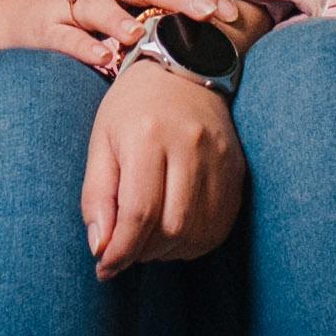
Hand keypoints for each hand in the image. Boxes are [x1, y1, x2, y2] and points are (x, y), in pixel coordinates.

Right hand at [27, 0, 238, 69]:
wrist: (19, 10)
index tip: (230, 10)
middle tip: (209, 14)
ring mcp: (71, 0)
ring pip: (98, 4)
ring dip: (120, 19)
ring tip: (142, 34)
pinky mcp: (48, 28)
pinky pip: (66, 37)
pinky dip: (83, 46)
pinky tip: (103, 58)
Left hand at [81, 53, 244, 274]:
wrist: (184, 68)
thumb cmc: (132, 107)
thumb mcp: (100, 142)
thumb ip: (97, 196)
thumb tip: (101, 248)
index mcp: (148, 136)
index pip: (138, 212)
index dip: (120, 251)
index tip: (105, 267)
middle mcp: (189, 146)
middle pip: (172, 228)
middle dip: (144, 253)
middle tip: (126, 250)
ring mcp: (220, 158)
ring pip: (199, 232)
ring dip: (169, 252)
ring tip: (149, 242)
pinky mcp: (238, 169)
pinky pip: (220, 225)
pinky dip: (195, 242)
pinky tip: (175, 235)